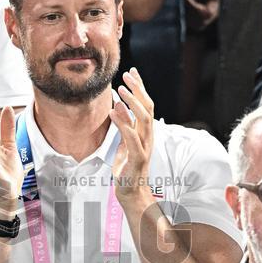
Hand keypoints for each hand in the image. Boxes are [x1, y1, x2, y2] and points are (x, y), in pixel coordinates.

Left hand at [109, 68, 154, 204]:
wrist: (131, 190)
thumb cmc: (127, 167)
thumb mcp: (124, 142)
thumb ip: (124, 125)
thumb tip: (117, 105)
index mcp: (146, 132)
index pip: (146, 105)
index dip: (140, 88)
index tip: (132, 72)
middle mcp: (148, 136)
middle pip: (148, 108)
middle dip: (139, 90)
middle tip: (127, 75)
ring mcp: (144, 147)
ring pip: (144, 120)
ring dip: (133, 103)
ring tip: (121, 89)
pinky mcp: (137, 157)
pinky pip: (131, 137)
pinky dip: (123, 123)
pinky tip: (113, 111)